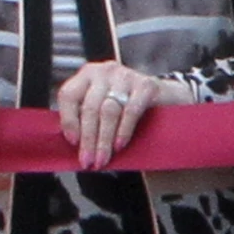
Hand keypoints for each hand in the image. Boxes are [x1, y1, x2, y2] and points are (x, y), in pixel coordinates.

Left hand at [51, 58, 168, 170]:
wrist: (164, 97)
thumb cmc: (126, 105)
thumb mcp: (102, 106)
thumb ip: (86, 119)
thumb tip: (74, 146)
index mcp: (87, 75)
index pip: (68, 95)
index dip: (68, 120)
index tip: (72, 142)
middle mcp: (104, 72)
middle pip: (90, 108)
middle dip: (88, 139)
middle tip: (87, 161)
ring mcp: (125, 76)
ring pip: (109, 111)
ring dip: (104, 140)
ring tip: (102, 159)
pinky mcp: (146, 85)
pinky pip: (131, 111)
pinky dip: (123, 131)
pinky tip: (119, 145)